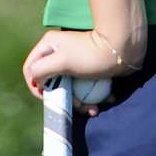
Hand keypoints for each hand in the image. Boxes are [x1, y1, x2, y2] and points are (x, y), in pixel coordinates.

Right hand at [21, 29, 136, 114]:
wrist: (124, 50)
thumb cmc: (91, 54)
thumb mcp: (61, 61)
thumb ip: (41, 70)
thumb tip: (36, 81)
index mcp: (49, 46)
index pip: (30, 68)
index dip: (35, 85)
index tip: (47, 97)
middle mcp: (59, 52)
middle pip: (52, 81)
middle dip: (63, 98)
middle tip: (77, 106)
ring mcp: (75, 61)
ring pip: (69, 87)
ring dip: (80, 102)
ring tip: (94, 109)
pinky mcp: (89, 68)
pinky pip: (85, 86)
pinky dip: (92, 96)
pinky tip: (105, 101)